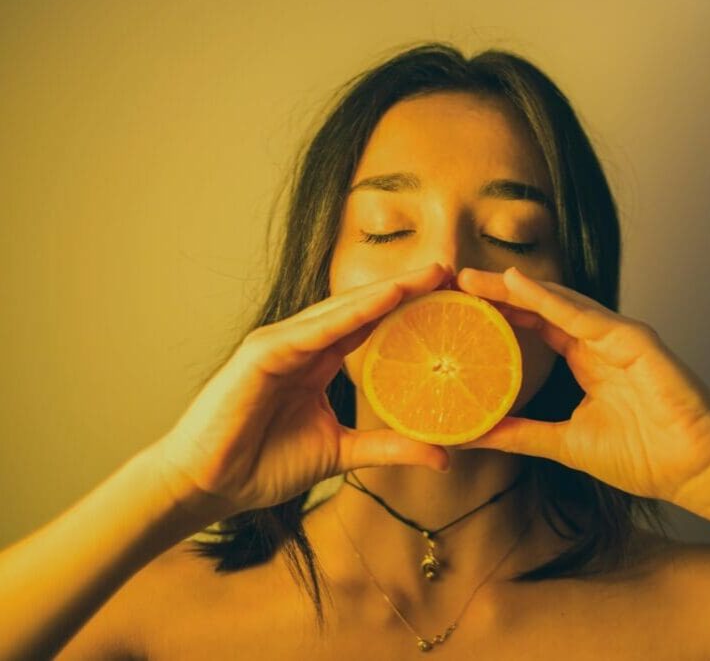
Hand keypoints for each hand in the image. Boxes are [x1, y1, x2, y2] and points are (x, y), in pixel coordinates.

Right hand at [148, 263, 452, 523]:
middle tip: (450, 269)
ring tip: (428, 275)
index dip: (411, 308)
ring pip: (342, 310)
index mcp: (319, 361)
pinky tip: (382, 299)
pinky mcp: (261, 354)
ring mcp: (281, 344)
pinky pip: (313, 330)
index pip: (373, 325)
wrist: (208, 486)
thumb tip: (444, 457)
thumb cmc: (263, 464)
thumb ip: (389, 447)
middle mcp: (303, 344)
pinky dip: (348, 313)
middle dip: (407, 288)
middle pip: (363, 308)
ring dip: (386, 291)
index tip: (453, 295)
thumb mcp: (342, 452)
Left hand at [454, 266, 709, 502]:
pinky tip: (518, 285)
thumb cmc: (643, 457)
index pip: (535, 325)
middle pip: (541, 306)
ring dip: (516, 289)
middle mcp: (599, 341)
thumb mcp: (564, 444)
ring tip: (476, 279)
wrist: (694, 470)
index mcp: (586, 359)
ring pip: (559, 302)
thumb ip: (521, 434)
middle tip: (456, 280)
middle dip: (499, 293)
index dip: (500, 313)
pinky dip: (550, 300)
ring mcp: (617, 336)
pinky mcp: (635, 340)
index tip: (459, 307)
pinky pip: (585, 317)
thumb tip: (474, 434)